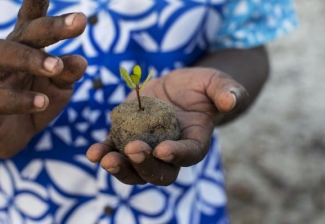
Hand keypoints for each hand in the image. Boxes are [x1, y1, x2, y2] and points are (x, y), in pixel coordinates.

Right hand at [0, 0, 86, 157]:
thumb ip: (68, 74)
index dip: (37, 1)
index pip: (32, 19)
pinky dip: (18, 100)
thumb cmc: (37, 102)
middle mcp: (6, 57)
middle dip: (50, 26)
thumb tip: (80, 60)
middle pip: (21, 32)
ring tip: (56, 67)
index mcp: (27, 48)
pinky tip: (42, 102)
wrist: (9, 136)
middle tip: (80, 22)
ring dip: (29, 57)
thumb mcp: (59, 88)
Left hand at [87, 68, 247, 184]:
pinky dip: (104, 152)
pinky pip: (114, 149)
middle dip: (144, 166)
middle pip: (158, 171)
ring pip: (133, 168)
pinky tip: (93, 152)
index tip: (162, 149)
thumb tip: (230, 100)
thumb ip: (228, 92)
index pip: (188, 155)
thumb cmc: (203, 87)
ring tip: (104, 158)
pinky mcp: (127, 136)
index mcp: (194, 142)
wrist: (179, 87)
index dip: (176, 155)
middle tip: (132, 150)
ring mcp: (147, 147)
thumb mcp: (218, 84)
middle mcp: (170, 152)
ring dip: (119, 166)